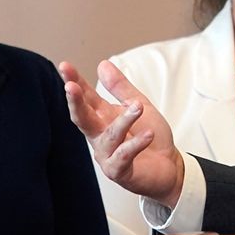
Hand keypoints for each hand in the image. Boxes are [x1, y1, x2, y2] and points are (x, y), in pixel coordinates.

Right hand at [58, 60, 184, 207]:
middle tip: (70, 86)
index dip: (75, 82)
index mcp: (102, 117)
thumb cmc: (151, 135)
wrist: (169, 166)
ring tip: (137, 107)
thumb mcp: (139, 105)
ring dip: (123, 121)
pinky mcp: (119, 171)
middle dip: (75, 102)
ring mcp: (107, 155)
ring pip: (109, 136)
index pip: (85, 98)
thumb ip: (120, 87)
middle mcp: (100, 136)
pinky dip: (135, 145)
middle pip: (82, 118)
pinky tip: (148, 135)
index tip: (64, 66)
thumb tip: (102, 63)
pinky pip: (124, 156)